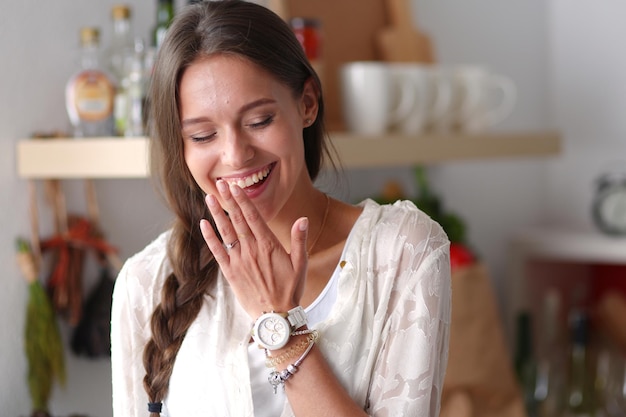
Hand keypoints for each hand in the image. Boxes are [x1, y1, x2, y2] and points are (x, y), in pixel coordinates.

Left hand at [199, 180, 308, 318]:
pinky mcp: (230, 273)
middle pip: (237, 220)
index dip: (243, 201)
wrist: (276, 316)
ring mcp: (239, 261)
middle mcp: (251, 250)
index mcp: (269, 245)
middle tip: (220, 183)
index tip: (236, 187)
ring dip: (217, 214)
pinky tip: (203, 225)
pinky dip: (209, 238)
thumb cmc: (290, 290)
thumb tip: (303, 219)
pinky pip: (217, 252)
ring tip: (209, 198)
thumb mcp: (301, 264)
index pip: (253, 217)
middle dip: (228, 200)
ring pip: (225, 233)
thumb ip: (299, 240)